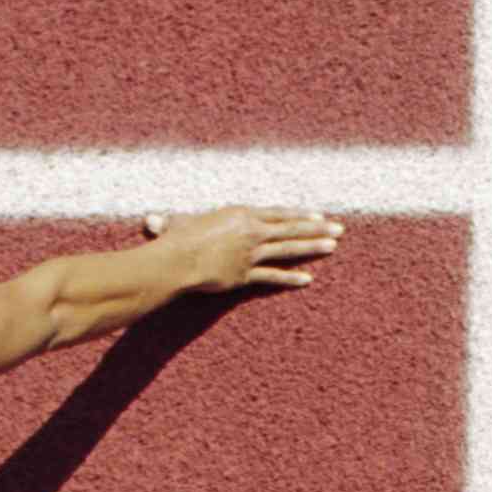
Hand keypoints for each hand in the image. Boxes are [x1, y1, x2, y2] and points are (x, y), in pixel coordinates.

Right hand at [148, 207, 339, 291]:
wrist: (176, 259)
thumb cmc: (174, 238)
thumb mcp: (176, 224)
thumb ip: (170, 222)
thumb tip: (152, 222)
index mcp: (240, 214)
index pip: (277, 212)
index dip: (298, 214)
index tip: (317, 215)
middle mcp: (251, 231)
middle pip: (290, 228)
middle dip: (317, 228)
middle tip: (340, 228)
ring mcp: (251, 253)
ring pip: (288, 249)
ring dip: (312, 247)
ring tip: (334, 246)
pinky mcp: (246, 274)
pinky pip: (273, 276)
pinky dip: (291, 278)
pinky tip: (308, 279)